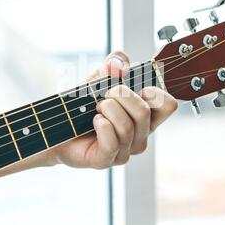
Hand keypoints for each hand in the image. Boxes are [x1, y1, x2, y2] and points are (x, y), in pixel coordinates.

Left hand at [46, 51, 177, 168]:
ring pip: (127, 126)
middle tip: (106, 93)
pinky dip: (101, 125)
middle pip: (144, 112)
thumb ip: (114, 63)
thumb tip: (118, 63)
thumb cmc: (83, 103)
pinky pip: (112, 142)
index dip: (153, 91)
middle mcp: (139, 135)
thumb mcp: (100, 76)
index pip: (168, 105)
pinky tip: (94, 120)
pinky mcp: (106, 160)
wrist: (56, 124)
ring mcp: (124, 151)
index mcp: (145, 116)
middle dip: (121, 95)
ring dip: (107, 108)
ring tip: (95, 106)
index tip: (134, 84)